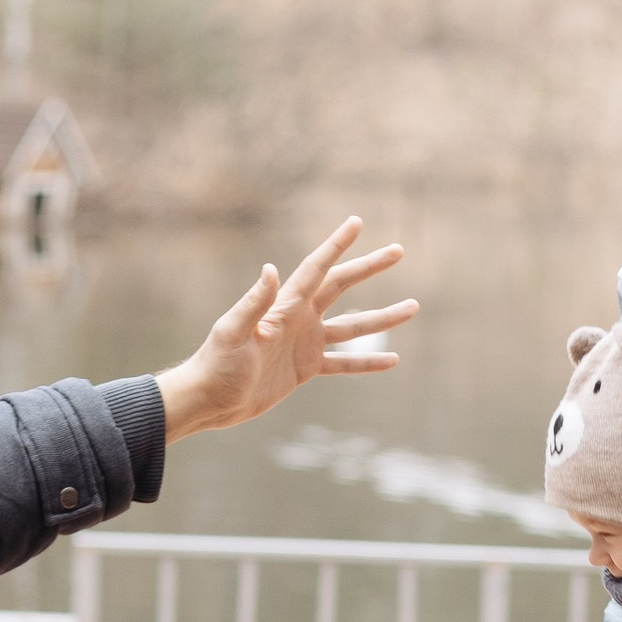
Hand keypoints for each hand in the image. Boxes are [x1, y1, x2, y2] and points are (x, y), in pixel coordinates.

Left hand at [152, 217, 418, 442]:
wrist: (210, 400)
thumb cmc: (216, 365)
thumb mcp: (232, 332)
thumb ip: (254, 303)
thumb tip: (272, 269)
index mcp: (284, 306)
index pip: (316, 269)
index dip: (336, 245)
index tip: (356, 222)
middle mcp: (298, 318)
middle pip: (342, 286)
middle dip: (369, 268)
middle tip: (398, 250)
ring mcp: (304, 343)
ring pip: (353, 327)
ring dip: (382, 317)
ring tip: (412, 307)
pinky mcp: (305, 369)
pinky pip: (344, 362)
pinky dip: (367, 361)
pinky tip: (392, 360)